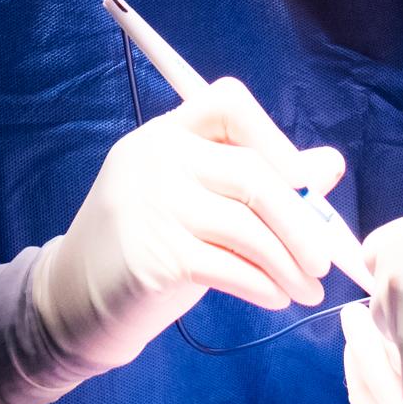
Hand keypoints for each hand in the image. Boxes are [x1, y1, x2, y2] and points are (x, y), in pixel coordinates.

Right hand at [31, 77, 348, 371]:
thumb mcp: (200, 204)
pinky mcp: (152, 255)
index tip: (303, 184)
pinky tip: (276, 298)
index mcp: (166, 133)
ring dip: (289, 264)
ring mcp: (150, 204)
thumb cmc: (149, 245)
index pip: (227, 103)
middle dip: (301, 222)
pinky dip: (263, 285)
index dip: (274, 138)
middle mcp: (155, 157)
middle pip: (251, 173)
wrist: (72, 300)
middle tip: (326, 261)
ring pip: (246, 225)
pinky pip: (228, 266)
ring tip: (308, 291)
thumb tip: (330, 165)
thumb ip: (259, 181)